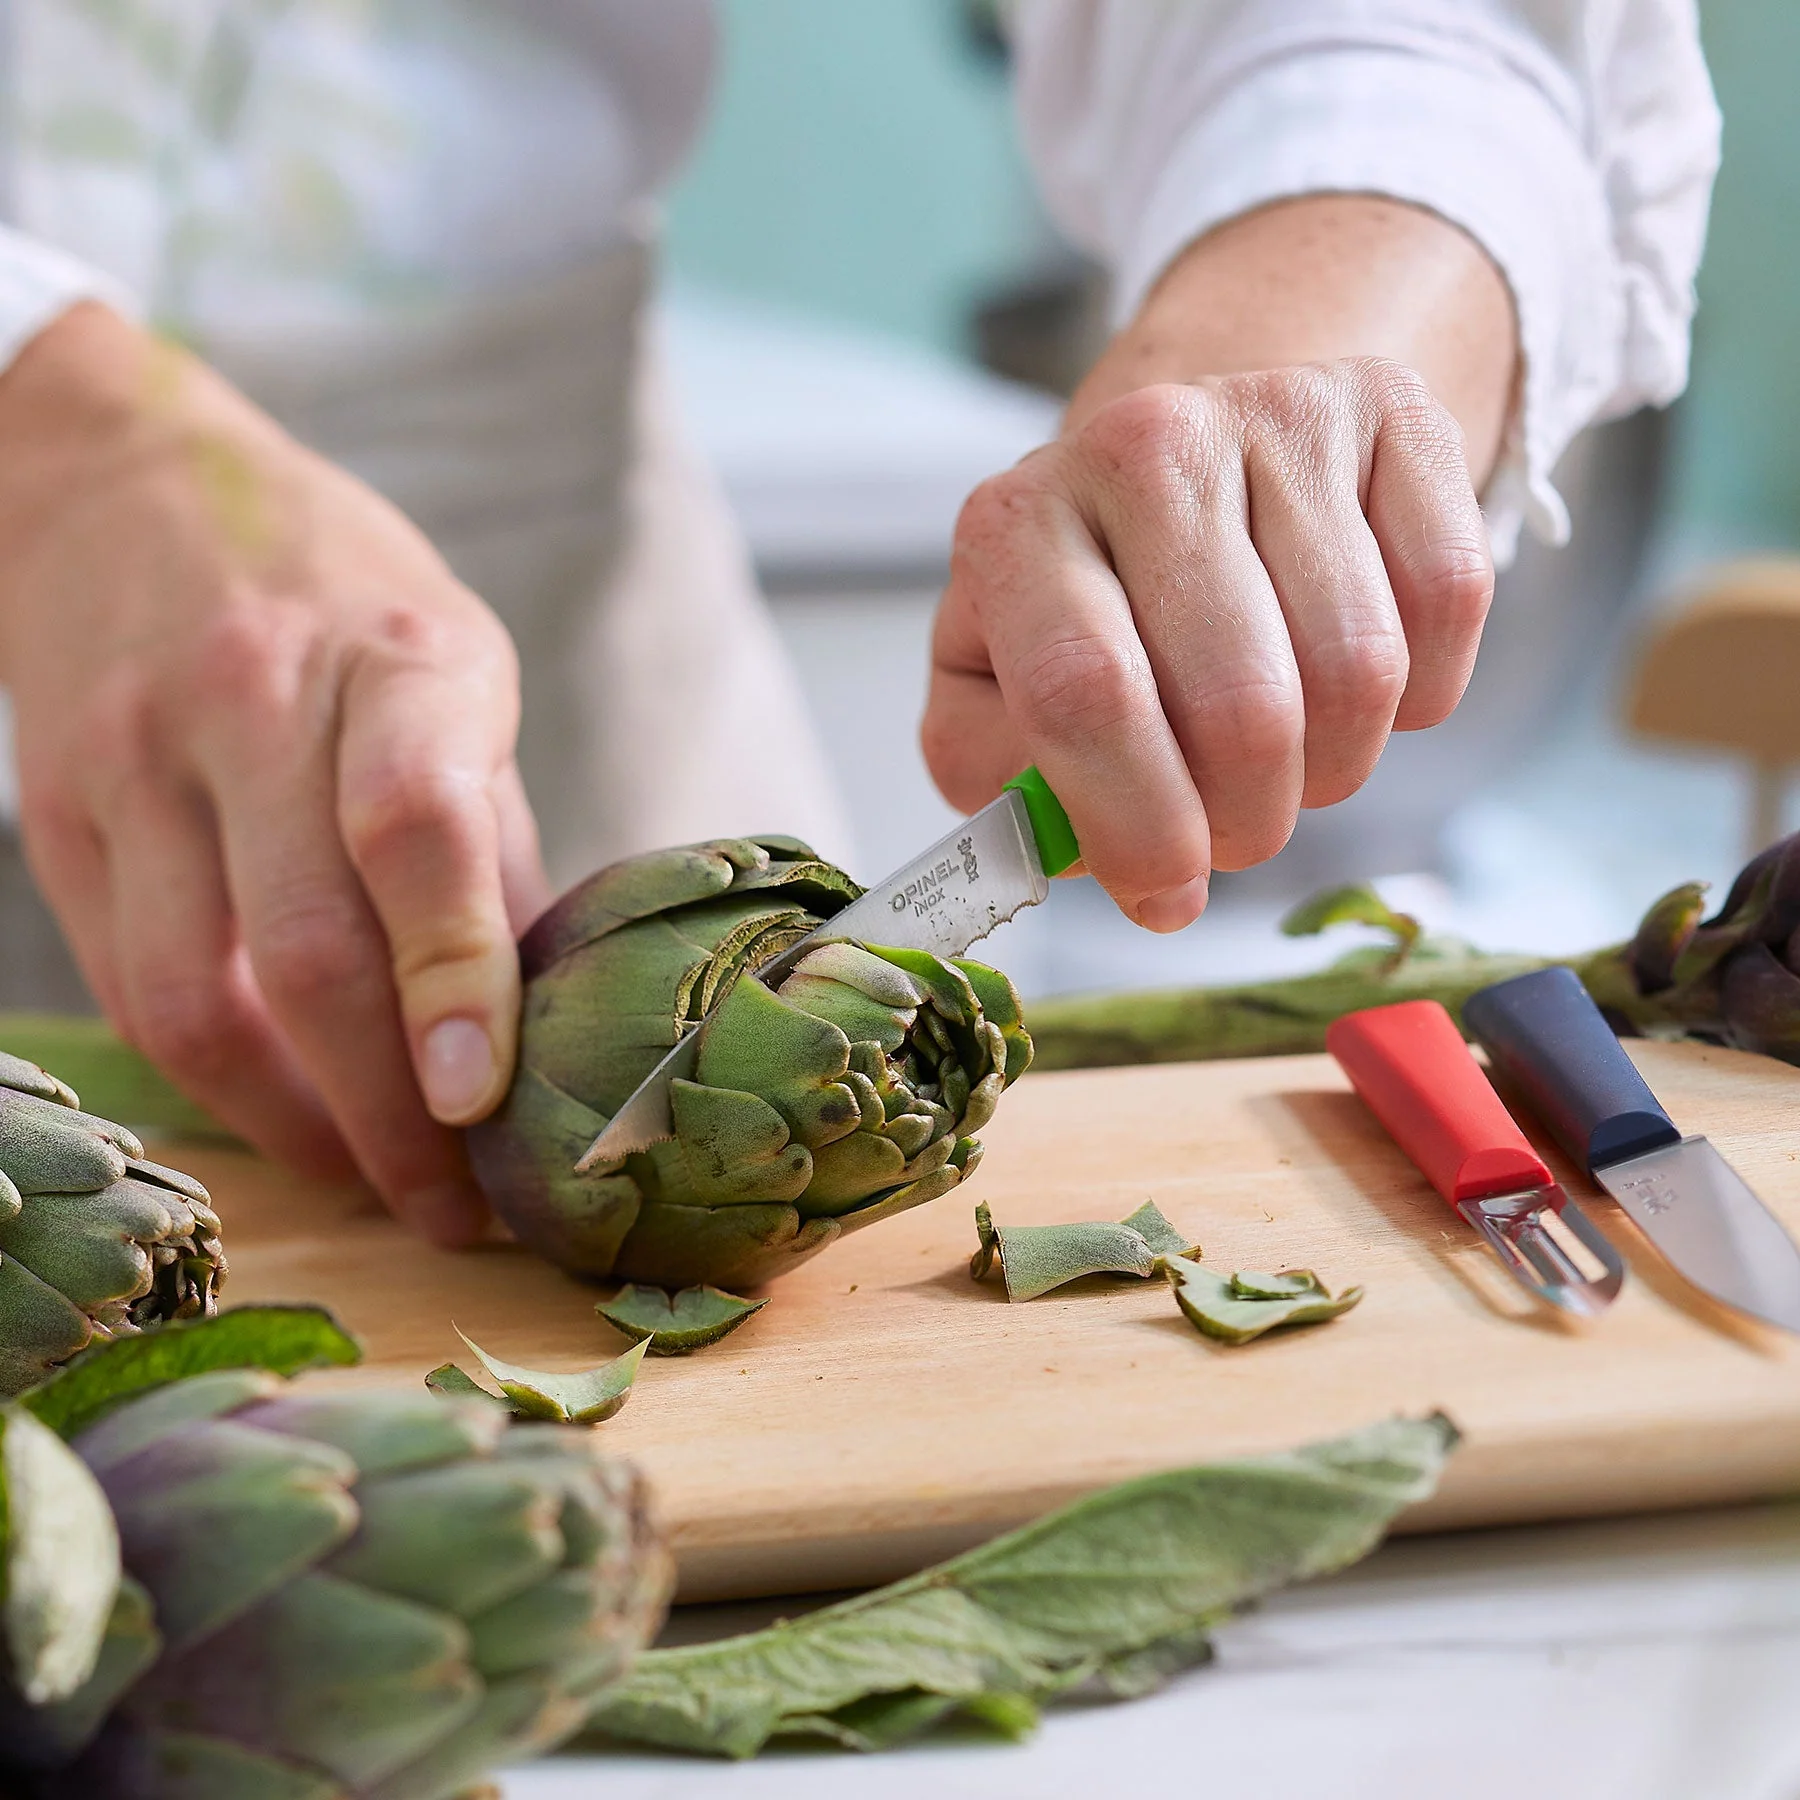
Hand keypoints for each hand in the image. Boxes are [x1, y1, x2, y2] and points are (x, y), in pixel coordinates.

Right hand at [0, 304, 548, 1242]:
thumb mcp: (457, 662)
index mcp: (395, 655)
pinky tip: (293, 1123)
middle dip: (386, 1111)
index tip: (482, 1100)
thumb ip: (488, 832)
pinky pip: (133, 988)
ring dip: (297, 1127)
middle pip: (306, 945)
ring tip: (381, 1189)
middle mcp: (254, 701)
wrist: (123, 482)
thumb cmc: (337, 591)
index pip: (416, 827)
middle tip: (458, 1209)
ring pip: (197, 997)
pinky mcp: (61, 817)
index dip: (455, 976)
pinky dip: (221, 1083)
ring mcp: (137, 760)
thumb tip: (542, 1009)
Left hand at [923, 197, 1514, 932]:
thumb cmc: (1088, 610)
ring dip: (1335, 767)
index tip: (1166, 892)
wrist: (1187, 467)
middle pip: (1240, 702)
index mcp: (1018, 526)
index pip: (1087, 692)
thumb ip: (1001, 779)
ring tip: (1287, 761)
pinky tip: (1358, 687)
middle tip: (1233, 834)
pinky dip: (1420, 692)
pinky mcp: (1393, 411)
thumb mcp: (995, 692)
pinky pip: (1450, 601)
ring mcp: (1275, 413)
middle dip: (1249, 820)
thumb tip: (1081, 848)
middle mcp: (1143, 445)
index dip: (1140, 822)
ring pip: (1357, 669)